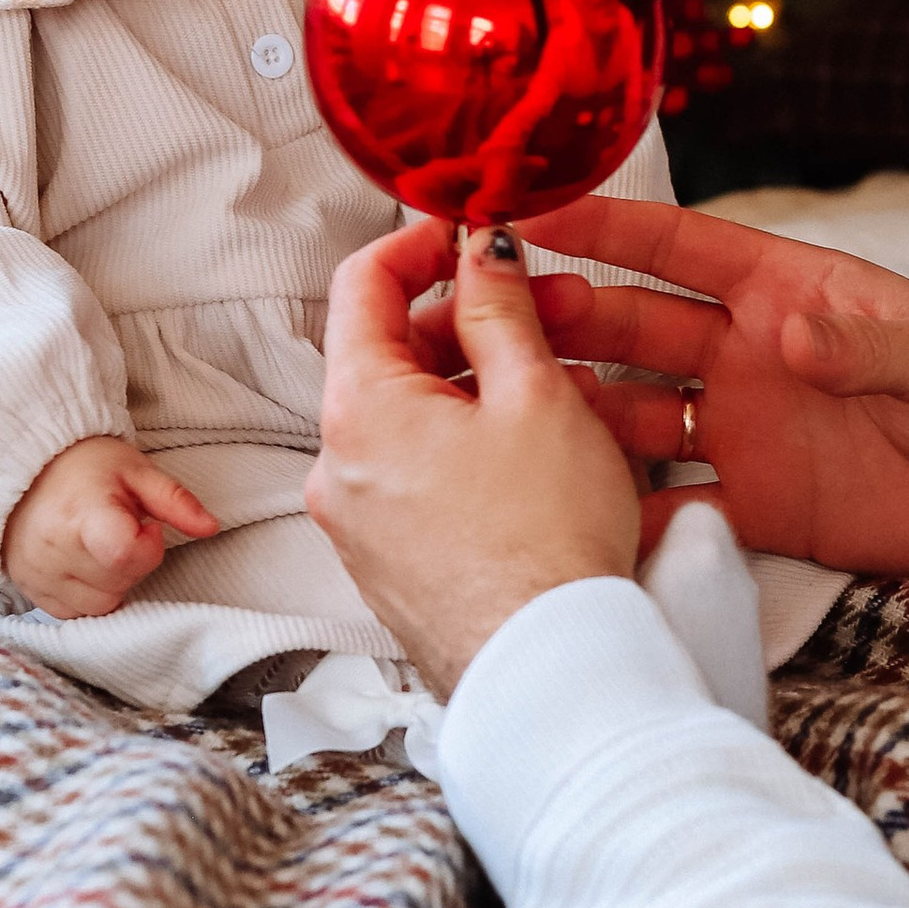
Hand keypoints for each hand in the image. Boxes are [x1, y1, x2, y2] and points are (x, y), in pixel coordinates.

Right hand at [2, 434, 220, 616]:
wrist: (24, 466)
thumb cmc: (84, 465)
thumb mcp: (136, 471)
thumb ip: (176, 501)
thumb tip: (211, 527)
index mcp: (81, 514)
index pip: (124, 555)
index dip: (148, 546)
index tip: (146, 525)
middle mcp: (52, 549)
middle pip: (118, 583)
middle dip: (133, 561)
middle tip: (121, 528)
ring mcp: (37, 574)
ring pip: (100, 605)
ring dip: (112, 581)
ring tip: (99, 544)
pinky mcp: (30, 590)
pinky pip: (75, 612)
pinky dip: (88, 593)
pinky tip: (84, 562)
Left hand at [309, 218, 640, 695]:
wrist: (553, 674)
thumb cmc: (546, 541)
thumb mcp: (536, 395)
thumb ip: (498, 307)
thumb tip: (480, 249)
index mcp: (357, 410)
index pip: (362, 284)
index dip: (419, 242)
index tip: (470, 233)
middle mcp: (337, 467)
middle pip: (392, 356)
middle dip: (472, 323)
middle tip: (552, 309)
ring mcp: (356, 524)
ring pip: (413, 421)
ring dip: (481, 388)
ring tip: (571, 390)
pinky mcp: (388, 566)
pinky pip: (419, 479)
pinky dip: (469, 449)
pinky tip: (539, 456)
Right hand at [501, 195, 908, 574]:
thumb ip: (868, 346)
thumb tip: (793, 335)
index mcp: (785, 291)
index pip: (680, 247)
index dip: (608, 227)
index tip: (535, 211)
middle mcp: (746, 352)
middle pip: (634, 327)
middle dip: (566, 318)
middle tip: (493, 319)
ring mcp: (741, 427)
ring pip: (633, 410)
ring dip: (575, 406)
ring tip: (507, 411)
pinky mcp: (751, 502)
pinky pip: (670, 502)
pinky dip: (622, 508)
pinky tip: (567, 511)